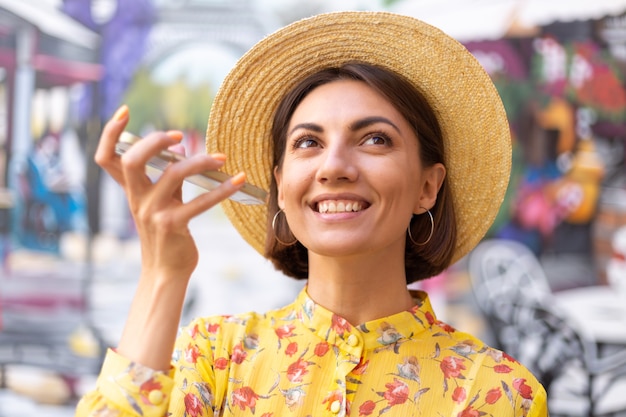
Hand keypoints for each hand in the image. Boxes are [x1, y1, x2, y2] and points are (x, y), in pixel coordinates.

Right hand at [95, 105, 245, 279]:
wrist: (166, 272)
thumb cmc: (166, 235)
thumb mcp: (162, 204)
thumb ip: (168, 179)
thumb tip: (182, 151)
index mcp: (131, 191)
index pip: (107, 159)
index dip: (110, 133)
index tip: (124, 111)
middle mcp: (137, 199)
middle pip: (131, 161)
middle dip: (154, 141)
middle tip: (179, 136)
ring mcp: (153, 213)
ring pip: (173, 174)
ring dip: (200, 161)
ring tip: (221, 158)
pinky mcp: (173, 225)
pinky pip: (200, 201)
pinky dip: (222, 189)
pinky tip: (238, 180)